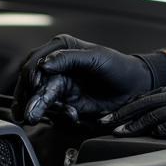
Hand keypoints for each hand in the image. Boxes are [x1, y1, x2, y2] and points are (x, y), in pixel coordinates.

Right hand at [12, 34, 165, 124]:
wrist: (137, 87)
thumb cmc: (119, 66)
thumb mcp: (95, 57)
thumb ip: (68, 58)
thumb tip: (44, 64)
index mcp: (61, 49)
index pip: (34, 62)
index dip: (31, 75)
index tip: (36, 86)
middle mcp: (57, 68)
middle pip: (32, 84)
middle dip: (30, 99)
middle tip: (29, 113)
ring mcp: (62, 86)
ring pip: (40, 100)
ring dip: (41, 109)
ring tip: (41, 116)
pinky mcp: (68, 103)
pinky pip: (55, 112)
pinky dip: (60, 116)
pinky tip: (72, 115)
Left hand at [103, 82, 165, 157]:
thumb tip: (164, 130)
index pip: (155, 96)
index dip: (133, 106)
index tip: (117, 116)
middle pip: (150, 101)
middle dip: (125, 113)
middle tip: (106, 122)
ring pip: (156, 112)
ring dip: (134, 123)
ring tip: (117, 131)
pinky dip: (157, 130)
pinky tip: (146, 136)